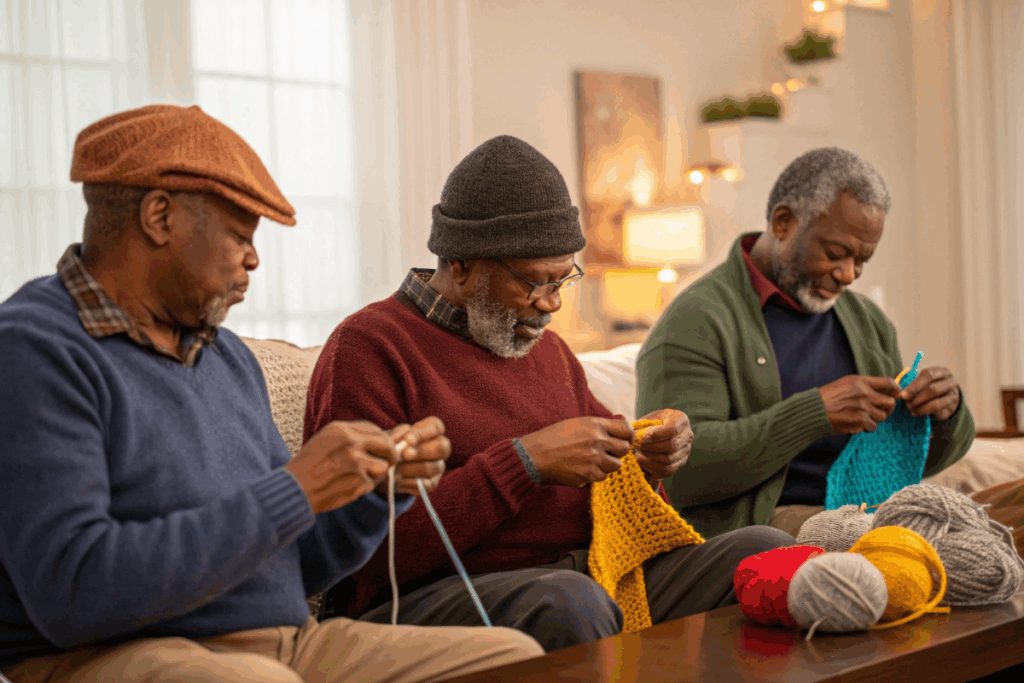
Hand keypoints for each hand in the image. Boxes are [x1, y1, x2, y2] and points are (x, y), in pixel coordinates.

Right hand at [286, 421, 396, 513]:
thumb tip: (378, 439)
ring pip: (383, 467)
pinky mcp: (358, 481)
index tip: (382, 448)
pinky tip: (347, 487)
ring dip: (376, 474)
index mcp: (341, 429)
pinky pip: (372, 484)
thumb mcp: (325, 440)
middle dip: (390, 454)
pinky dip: (364, 488)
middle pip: (386, 444)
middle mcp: (351, 442)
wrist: (294, 489)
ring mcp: (356, 462)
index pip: (374, 429)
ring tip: (358, 477)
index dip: (382, 439)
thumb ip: (350, 437)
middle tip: (388, 462)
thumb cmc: (308, 465)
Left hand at [377, 417, 449, 496]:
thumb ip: (398, 436)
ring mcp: (438, 467)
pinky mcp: (432, 484)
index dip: (424, 433)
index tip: (408, 439)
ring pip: (431, 467)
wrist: (384, 469)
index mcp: (431, 431)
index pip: (437, 426)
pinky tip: (398, 481)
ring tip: (394, 470)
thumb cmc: (391, 447)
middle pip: (441, 447)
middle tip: (404, 455)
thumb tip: (406, 442)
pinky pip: (425, 484)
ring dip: (410, 469)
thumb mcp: (391, 438)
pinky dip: (409, 483)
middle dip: (421, 451)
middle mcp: (439, 448)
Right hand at [518, 417, 633, 486]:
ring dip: (607, 464)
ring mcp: (593, 459)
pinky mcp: (587, 475)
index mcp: (595, 425)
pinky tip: (581, 468)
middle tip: (606, 451)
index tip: (624, 439)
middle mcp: (597, 441)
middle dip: (617, 451)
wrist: (534, 455)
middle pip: (624, 449)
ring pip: (615, 466)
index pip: (625, 429)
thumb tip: (622, 420)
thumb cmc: (555, 437)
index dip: (628, 435)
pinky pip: (602, 477)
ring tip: (591, 460)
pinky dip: (595, 474)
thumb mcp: (578, 422)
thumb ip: (601, 424)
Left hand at [634, 409, 692, 482]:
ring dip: (650, 457)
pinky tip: (641, 460)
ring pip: (668, 459)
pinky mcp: (679, 463)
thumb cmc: (653, 423)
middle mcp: (687, 435)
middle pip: (671, 446)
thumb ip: (642, 425)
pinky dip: (652, 466)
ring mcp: (685, 451)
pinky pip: (666, 470)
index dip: (657, 435)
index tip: (643, 438)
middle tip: (637, 446)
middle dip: (651, 447)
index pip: (672, 429)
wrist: (659, 433)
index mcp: (681, 419)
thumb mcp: (648, 419)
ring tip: (637, 453)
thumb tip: (633, 434)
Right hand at [819, 375, 901, 433]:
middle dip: (888, 408)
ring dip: (876, 418)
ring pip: (882, 416)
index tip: (895, 395)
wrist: (815, 409)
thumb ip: (864, 386)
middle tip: (880, 410)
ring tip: (865, 417)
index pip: (889, 383)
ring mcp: (863, 408)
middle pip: (890, 402)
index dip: (896, 390)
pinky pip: (873, 426)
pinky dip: (867, 427)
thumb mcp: (846, 383)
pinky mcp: (860, 421)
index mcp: (862, 382)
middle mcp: (865, 393)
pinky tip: (858, 424)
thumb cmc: (829, 396)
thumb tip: (882, 392)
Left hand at [901, 366, 960, 420]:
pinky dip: (924, 412)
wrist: (946, 396)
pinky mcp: (951, 407)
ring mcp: (952, 395)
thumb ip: (913, 383)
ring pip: (936, 402)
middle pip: (933, 389)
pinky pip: (938, 411)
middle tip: (906, 404)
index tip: (903, 395)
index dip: (915, 386)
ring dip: (920, 407)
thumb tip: (899, 391)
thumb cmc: (928, 386)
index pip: (928, 375)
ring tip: (910, 409)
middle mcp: (950, 382)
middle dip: (917, 398)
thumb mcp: (923, 380)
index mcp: (941, 372)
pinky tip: (915, 413)